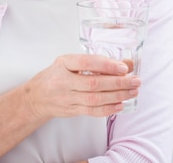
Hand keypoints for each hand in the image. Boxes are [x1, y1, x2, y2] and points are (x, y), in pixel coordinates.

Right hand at [22, 54, 140, 119]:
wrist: (37, 97)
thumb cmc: (57, 75)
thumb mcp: (71, 62)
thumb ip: (97, 62)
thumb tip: (127, 63)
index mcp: (64, 63)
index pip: (86, 63)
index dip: (106, 65)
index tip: (123, 68)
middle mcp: (64, 81)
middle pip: (93, 83)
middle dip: (117, 83)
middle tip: (135, 80)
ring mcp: (67, 98)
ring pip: (94, 99)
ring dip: (117, 96)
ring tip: (132, 92)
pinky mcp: (71, 111)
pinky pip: (91, 111)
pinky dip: (107, 109)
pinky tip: (120, 105)